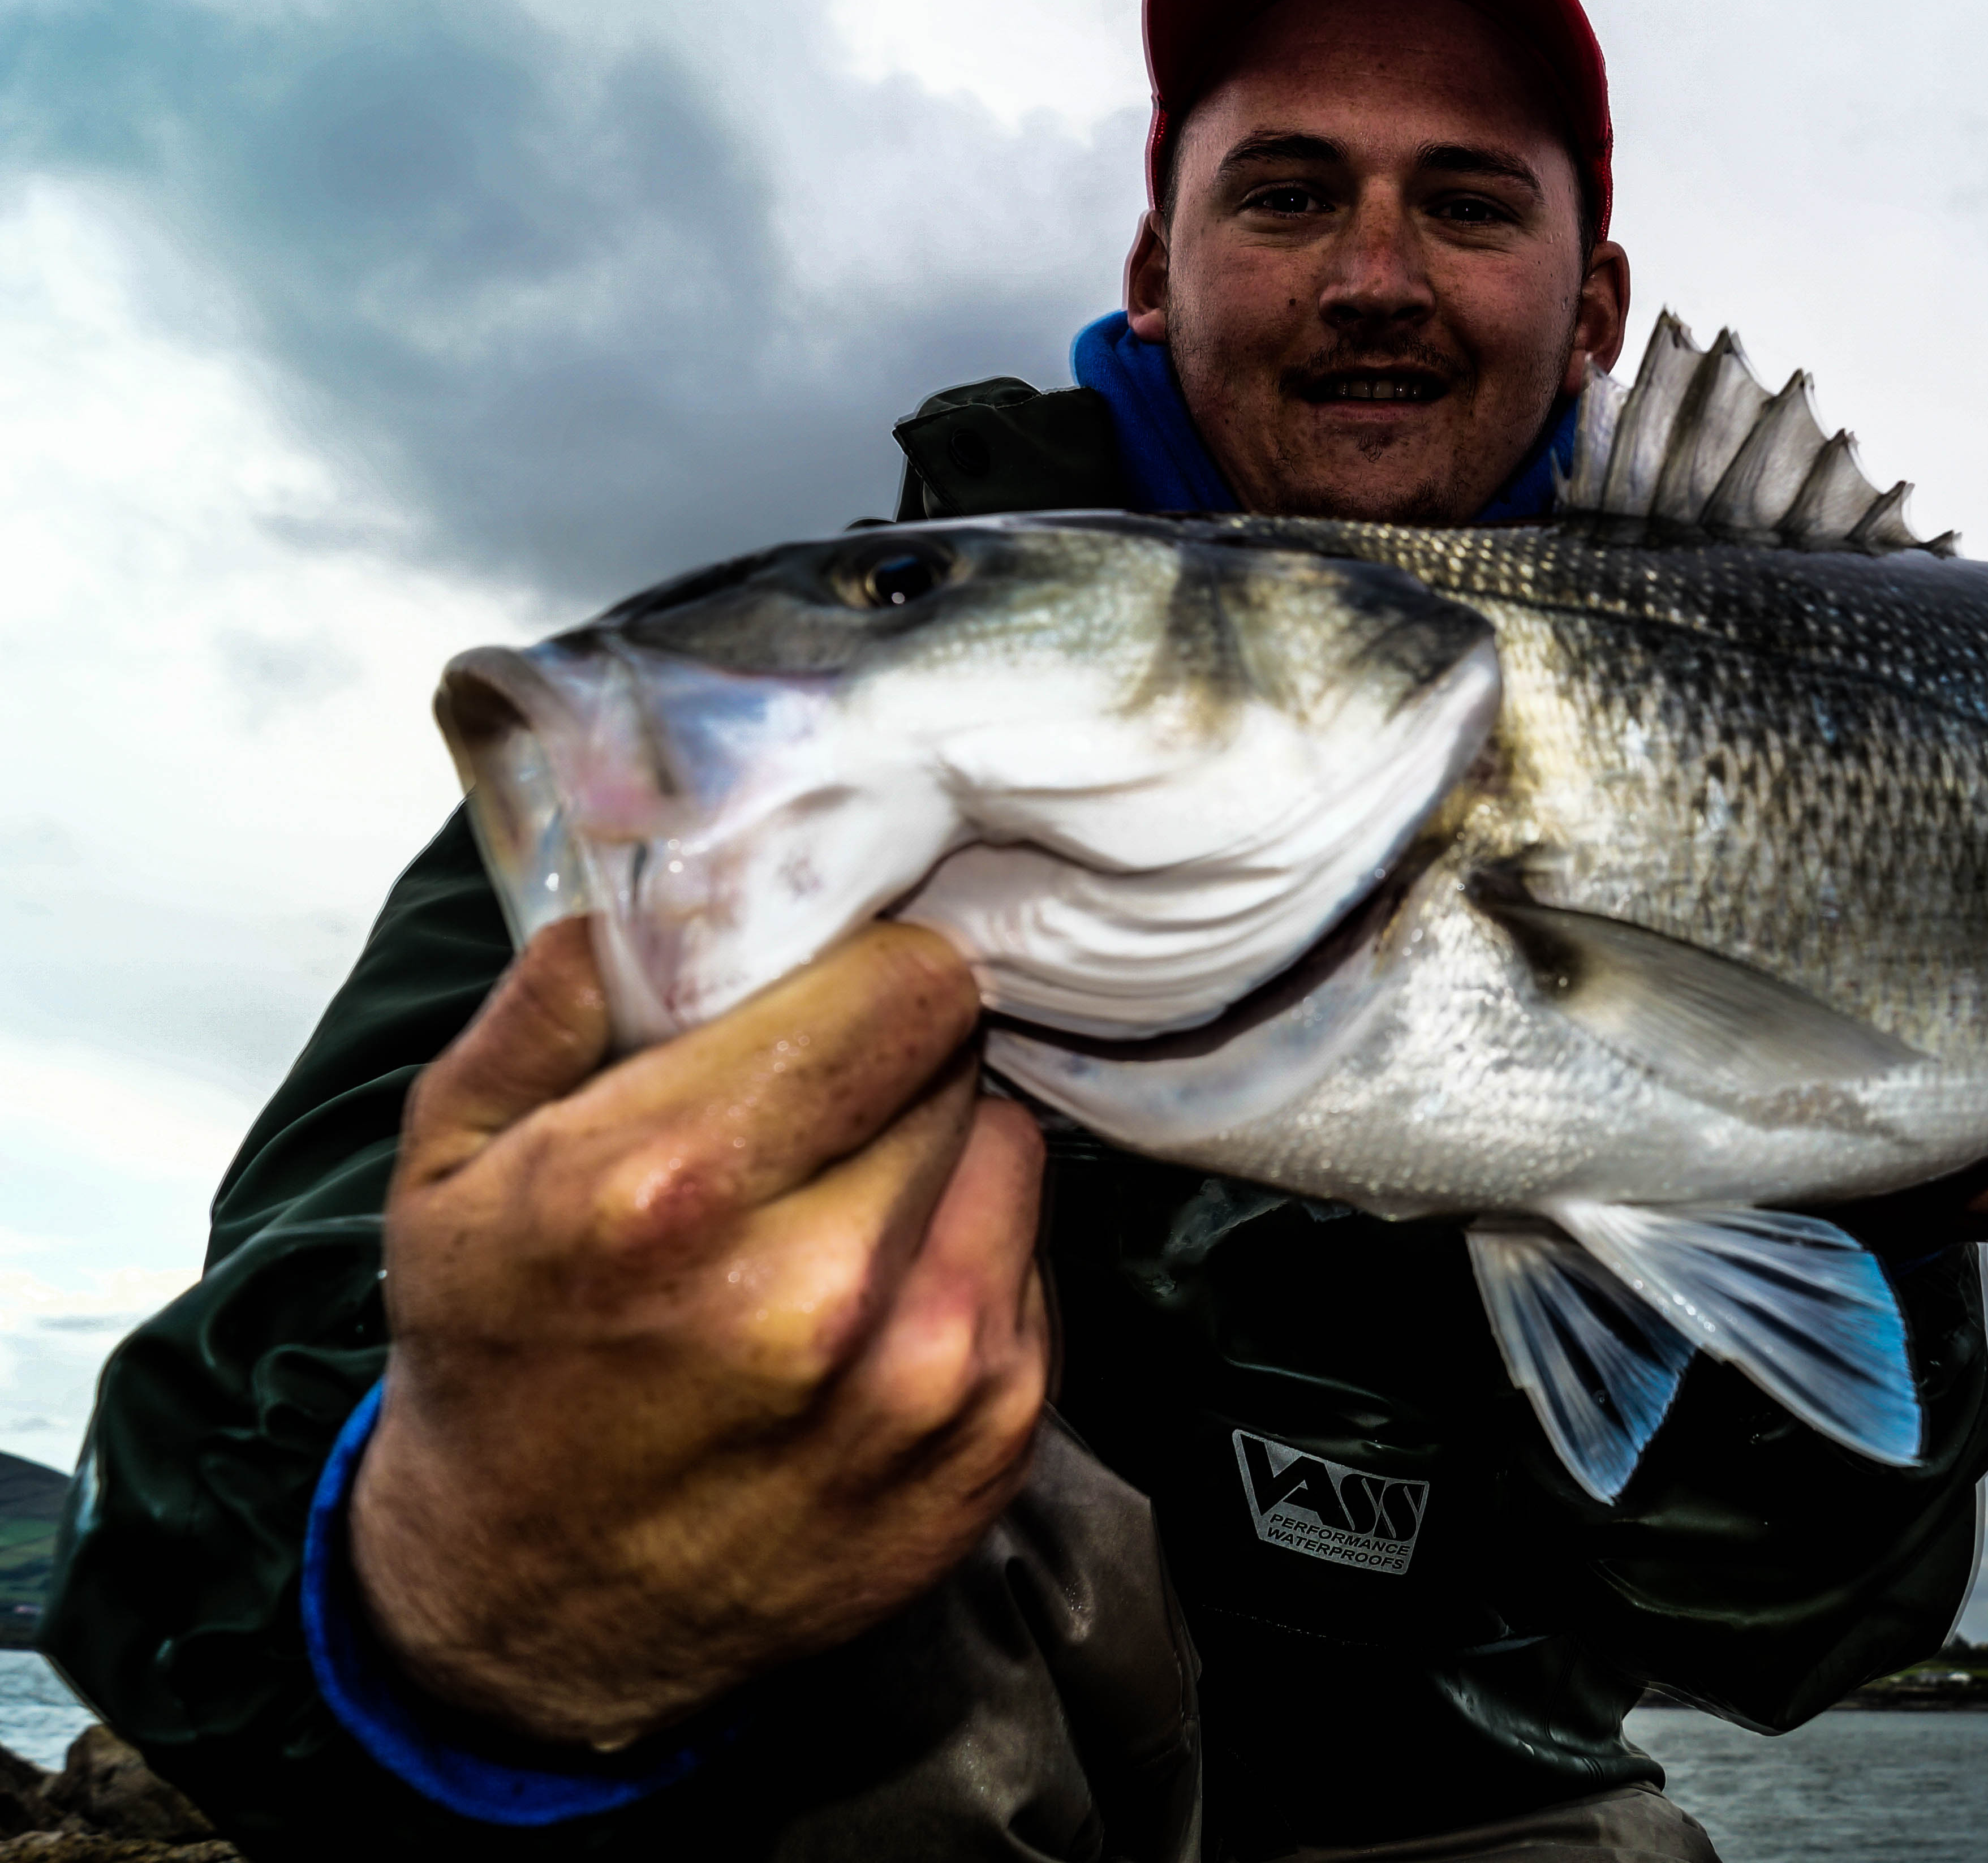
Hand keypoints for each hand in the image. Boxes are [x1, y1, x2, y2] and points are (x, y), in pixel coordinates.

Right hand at [349, 918, 1049, 1748]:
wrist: (538, 1613)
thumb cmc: (496, 1368)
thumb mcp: (449, 1168)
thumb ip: (553, 1002)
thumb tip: (654, 880)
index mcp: (671, 1195)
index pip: (892, 989)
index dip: (870, 969)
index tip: (834, 987)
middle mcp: (817, 1290)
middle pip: (953, 1059)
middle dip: (892, 1059)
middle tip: (820, 1098)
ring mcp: (926, 1374)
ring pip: (1013, 1151)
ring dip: (944, 1153)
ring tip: (844, 1196)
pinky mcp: (994, 1439)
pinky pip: (1032, 1264)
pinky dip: (969, 1256)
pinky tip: (875, 1296)